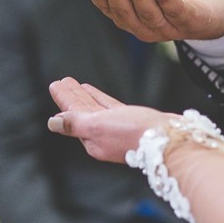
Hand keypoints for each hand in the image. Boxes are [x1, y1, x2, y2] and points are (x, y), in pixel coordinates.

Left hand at [47, 77, 173, 162]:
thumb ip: (75, 123)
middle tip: (61, 81)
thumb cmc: (135, 134)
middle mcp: (103, 136)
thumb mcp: (98, 126)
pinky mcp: (132, 122)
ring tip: (73, 83)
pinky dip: (99, 98)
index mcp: (92, 140)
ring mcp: (117, 129)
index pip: (72, 116)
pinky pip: (109, 107)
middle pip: (81, 112)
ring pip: (94, 108)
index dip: (63, 99)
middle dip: (71, 97)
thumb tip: (53, 123)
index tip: (55, 85)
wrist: (170, 140)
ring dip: (83, 96)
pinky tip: (93, 91)